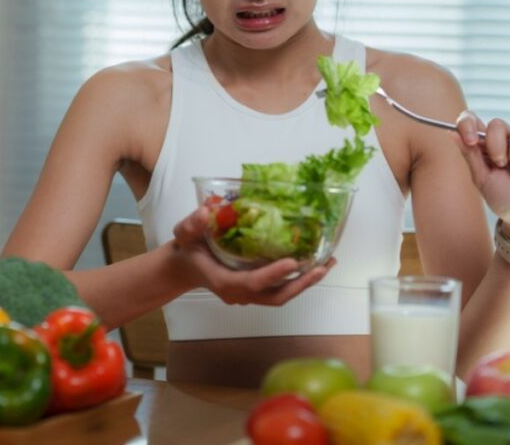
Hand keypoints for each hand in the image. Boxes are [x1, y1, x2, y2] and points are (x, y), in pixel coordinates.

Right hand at [170, 207, 334, 305]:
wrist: (184, 266)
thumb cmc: (186, 248)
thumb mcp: (183, 233)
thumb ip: (192, 224)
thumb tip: (205, 212)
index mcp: (223, 281)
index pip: (251, 283)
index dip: (272, 275)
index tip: (293, 262)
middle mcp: (239, 293)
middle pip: (274, 296)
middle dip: (300, 284)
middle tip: (322, 266)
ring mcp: (248, 295)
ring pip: (280, 295)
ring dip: (304, 283)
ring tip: (326, 264)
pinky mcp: (255, 290)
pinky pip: (279, 289)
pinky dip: (297, 280)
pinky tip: (313, 264)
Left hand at [454, 111, 509, 243]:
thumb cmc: (503, 198)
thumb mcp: (482, 178)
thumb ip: (469, 154)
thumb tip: (451, 133)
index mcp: (485, 146)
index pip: (472, 121)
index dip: (468, 124)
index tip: (471, 140)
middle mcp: (505, 140)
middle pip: (497, 124)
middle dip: (496, 145)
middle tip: (500, 164)